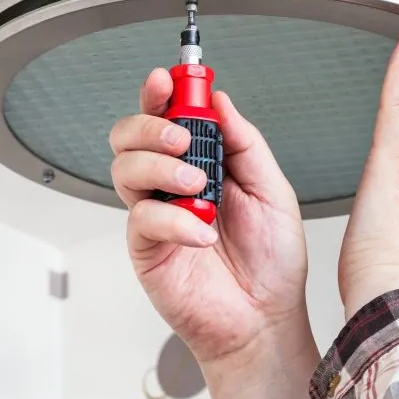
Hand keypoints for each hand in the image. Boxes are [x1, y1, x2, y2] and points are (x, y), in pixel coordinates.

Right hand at [109, 68, 318, 398]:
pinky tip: (202, 232)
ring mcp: (155, 215)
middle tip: (183, 138)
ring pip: (125, 169)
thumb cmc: (272, 262)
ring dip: (160, 167)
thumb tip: (220, 102)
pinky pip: (142, 218)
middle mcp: (171, 185)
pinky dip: (173, 219)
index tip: (167, 79)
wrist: (268, 319)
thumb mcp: (273, 190)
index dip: (161, 93)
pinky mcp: (147, 248)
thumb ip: (245, 144)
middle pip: (130, 136)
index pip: (167, 117)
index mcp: (201, 164)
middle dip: (150, 125)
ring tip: (198, 186)